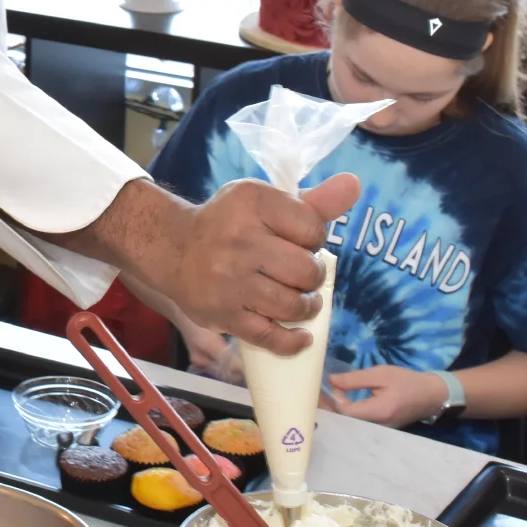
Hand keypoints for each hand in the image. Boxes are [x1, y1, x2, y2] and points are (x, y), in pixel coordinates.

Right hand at [91, 175, 359, 356]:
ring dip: (305, 307)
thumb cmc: (227, 224)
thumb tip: (354, 185)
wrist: (171, 249)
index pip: (313, 228)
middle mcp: (240, 240)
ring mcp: (230, 281)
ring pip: (293, 306)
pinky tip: (301, 336)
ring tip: (298, 301)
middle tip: (299, 275)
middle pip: (307, 271)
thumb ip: (312, 201)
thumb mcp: (263, 202)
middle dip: (311, 277)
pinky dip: (293, 341)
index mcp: (252, 203)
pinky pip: (271, 337)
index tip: (300, 241)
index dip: (314, 239)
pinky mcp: (223, 314)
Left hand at [327, 365, 449, 427]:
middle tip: (317, 396)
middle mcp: (376, 427)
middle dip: (329, 410)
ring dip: (336, 413)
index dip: (333, 400)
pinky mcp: (379, 431)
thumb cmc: (406, 381)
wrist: (431, 395)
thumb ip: (355, 379)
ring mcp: (378, 432)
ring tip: (324, 399)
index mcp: (378, 412)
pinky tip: (339, 404)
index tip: (329, 385)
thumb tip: (331, 381)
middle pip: (344, 423)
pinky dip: (346, 415)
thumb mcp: (381, 374)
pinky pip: (357, 425)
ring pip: (350, 426)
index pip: (345, 412)